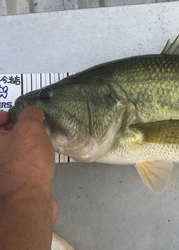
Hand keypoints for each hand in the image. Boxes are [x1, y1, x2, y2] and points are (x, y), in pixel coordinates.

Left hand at [0, 107, 57, 249]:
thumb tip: (33, 112)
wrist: (28, 200)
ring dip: (23, 146)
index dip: (4, 115)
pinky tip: (40, 160)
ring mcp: (1, 171)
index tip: (16, 115)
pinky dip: (28, 160)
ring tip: (38, 143)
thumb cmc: (25, 167)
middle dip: (15, 130)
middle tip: (30, 127)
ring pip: (10, 151)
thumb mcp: (31, 128)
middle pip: (1, 137)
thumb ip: (31, 114)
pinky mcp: (11, 182)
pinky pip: (18, 165)